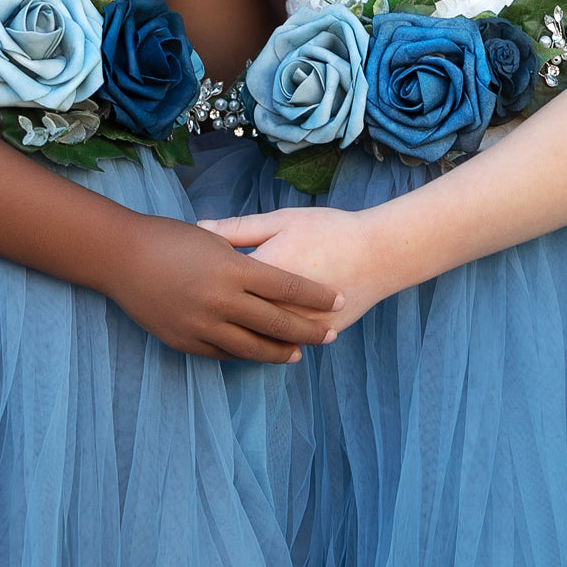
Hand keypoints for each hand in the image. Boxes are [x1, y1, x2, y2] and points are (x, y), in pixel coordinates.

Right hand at [102, 214, 343, 360]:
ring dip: (279, 352)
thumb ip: (244, 255)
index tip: (339, 300)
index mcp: (232, 269)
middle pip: (277, 323)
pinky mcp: (185, 342)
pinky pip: (223, 354)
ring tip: (298, 353)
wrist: (121, 258)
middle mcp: (221, 301)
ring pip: (252, 348)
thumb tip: (273, 267)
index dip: (316, 296)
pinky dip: (244, 354)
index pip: (287, 287)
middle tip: (330, 335)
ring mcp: (202, 325)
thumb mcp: (213, 239)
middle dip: (309, 330)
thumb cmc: (169, 238)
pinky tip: (257, 353)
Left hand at [200, 206, 387, 330]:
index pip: (218, 282)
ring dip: (235, 332)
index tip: (188, 274)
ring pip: (257, 338)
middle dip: (211, 310)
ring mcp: (299, 326)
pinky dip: (266, 342)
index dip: (201, 277)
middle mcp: (279, 305)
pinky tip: (251, 335)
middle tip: (193, 303)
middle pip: (232, 316)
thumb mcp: (280, 220)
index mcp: (264, 272)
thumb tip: (200, 228)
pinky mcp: (316, 335)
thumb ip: (238, 229)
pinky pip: (283, 346)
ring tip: (216, 324)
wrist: (378, 252)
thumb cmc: (327, 229)